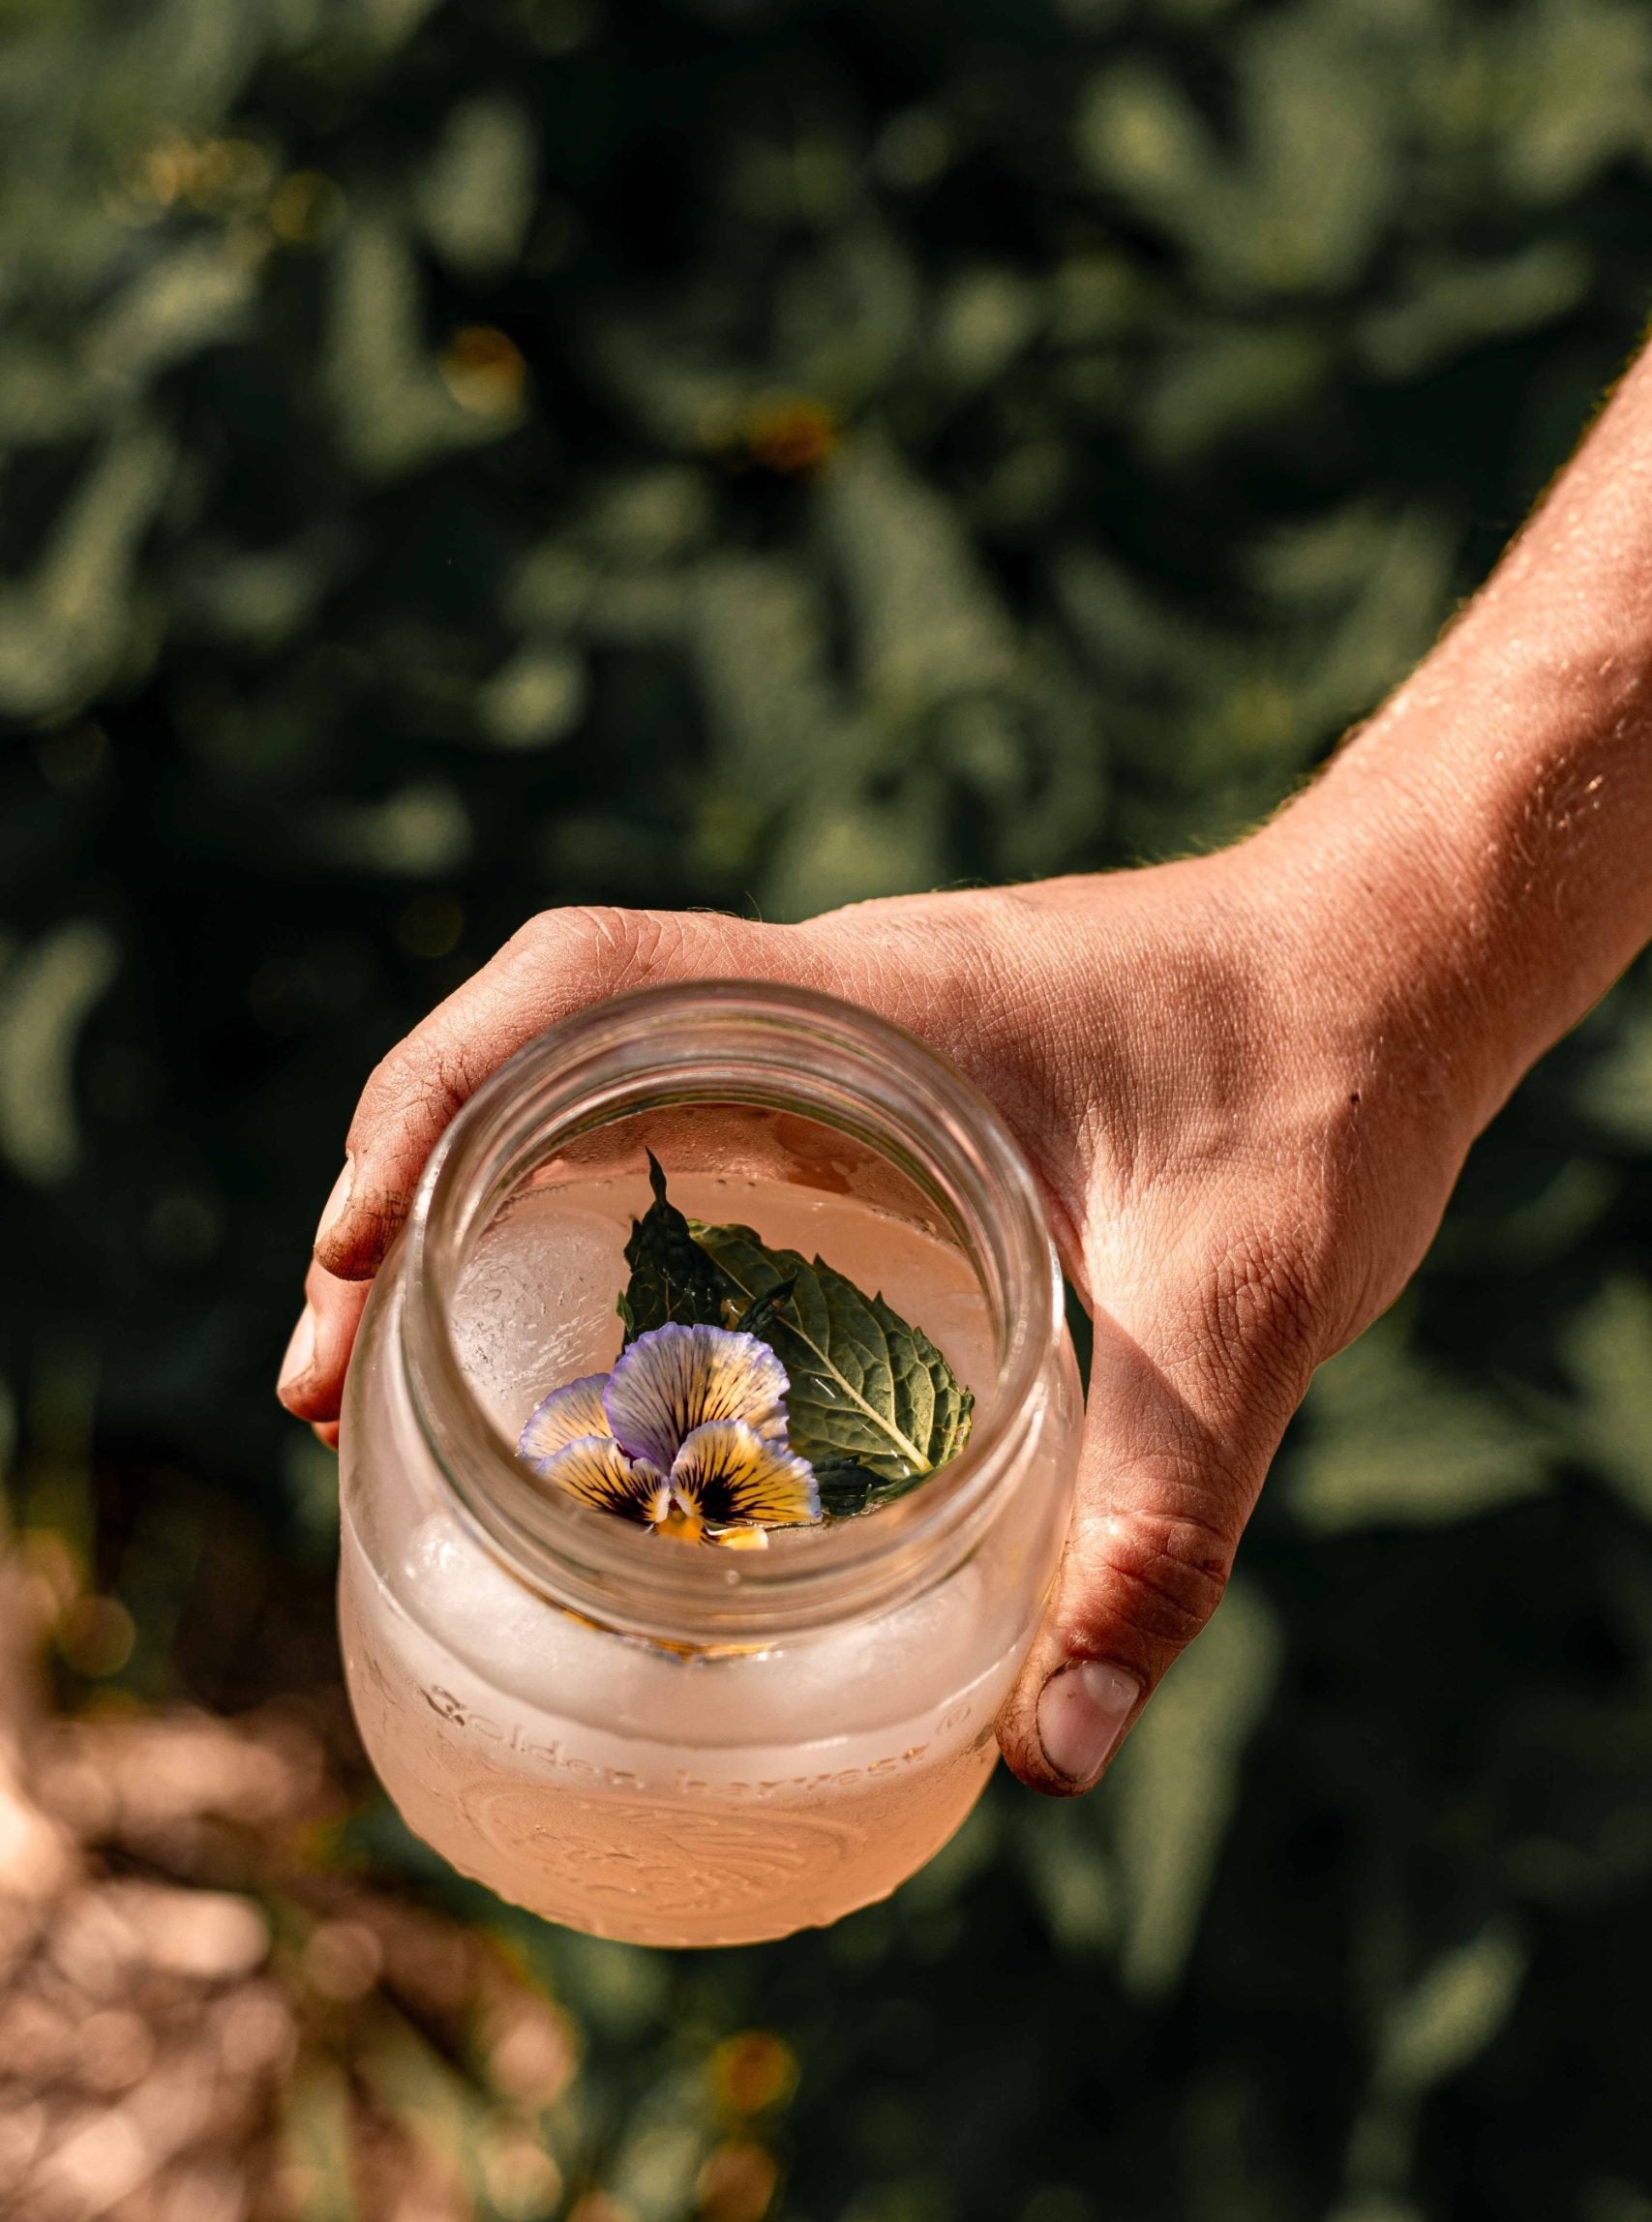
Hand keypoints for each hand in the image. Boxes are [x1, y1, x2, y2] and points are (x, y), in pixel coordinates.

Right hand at [278, 842, 1476, 1795]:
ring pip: (591, 1075)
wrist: (1397, 967)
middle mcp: (829, 994)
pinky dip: (587, 1215)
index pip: (584, 978)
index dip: (430, 1092)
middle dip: (398, 1184)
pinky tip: (592, 1362)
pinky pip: (680, 1117)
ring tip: (393, 1389)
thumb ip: (1158, 1530)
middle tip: (326, 1385)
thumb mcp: (1246, 1313)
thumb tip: (1047, 1757)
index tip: (351, 1252)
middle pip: (536, 1037)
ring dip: (471, 1203)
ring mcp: (844, 1032)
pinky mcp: (877, 1081)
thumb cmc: (1325, 1093)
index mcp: (876, 1004)